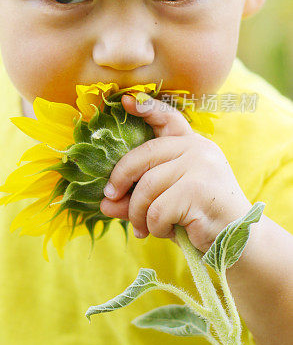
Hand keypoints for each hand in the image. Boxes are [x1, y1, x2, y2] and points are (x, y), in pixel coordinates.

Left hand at [100, 93, 252, 252]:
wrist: (239, 243)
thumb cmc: (198, 219)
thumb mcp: (164, 203)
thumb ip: (136, 198)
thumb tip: (104, 205)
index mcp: (192, 145)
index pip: (168, 118)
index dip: (146, 108)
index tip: (126, 101)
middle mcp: (198, 149)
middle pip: (143, 155)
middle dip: (120, 179)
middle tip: (110, 199)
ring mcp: (201, 167)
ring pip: (147, 186)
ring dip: (137, 213)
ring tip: (143, 228)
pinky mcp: (198, 191)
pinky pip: (157, 209)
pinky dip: (154, 226)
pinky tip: (164, 232)